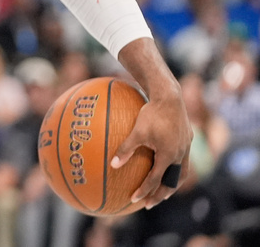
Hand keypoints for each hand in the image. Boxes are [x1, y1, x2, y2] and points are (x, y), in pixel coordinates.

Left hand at [111, 88, 191, 208]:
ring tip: (164, 191)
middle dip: (161, 194)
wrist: (170, 97)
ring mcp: (186, 147)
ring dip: (172, 184)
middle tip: (151, 203)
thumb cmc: (151, 114)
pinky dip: (176, 169)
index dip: (146, 191)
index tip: (136, 200)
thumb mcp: (136, 132)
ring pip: (181, 172)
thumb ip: (126, 149)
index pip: (156, 180)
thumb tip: (112, 165)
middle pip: (172, 182)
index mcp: (168, 156)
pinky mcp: (187, 139)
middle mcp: (180, 155)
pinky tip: (168, 165)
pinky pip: (183, 160)